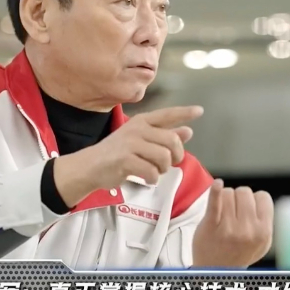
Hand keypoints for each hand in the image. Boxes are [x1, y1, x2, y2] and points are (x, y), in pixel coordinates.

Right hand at [54, 105, 203, 206]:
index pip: (167, 114)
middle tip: (169, 163)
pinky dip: (152, 179)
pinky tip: (146, 179)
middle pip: (172, 141)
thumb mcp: (140, 140)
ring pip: (164, 157)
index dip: (184, 113)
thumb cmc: (117, 153)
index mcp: (141, 121)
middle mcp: (137, 129)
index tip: (199, 111)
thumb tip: (188, 131)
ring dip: (163, 169)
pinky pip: (151, 172)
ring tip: (153, 171)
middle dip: (175, 156)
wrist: (90, 166)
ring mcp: (131, 144)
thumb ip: (163, 135)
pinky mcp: (125, 160)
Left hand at [192, 180, 273, 267]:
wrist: (215, 272)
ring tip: (223, 214)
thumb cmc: (238, 254)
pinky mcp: (210, 226)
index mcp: (263, 232)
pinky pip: (214, 202)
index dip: (254, 200)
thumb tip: (261, 198)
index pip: (263, 196)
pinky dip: (215, 190)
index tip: (247, 209)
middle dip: (238, 198)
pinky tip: (217, 184)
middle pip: (244, 191)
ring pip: (228, 193)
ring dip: (224, 199)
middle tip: (232, 212)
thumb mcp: (261, 244)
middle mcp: (248, 230)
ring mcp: (228, 228)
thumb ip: (266, 222)